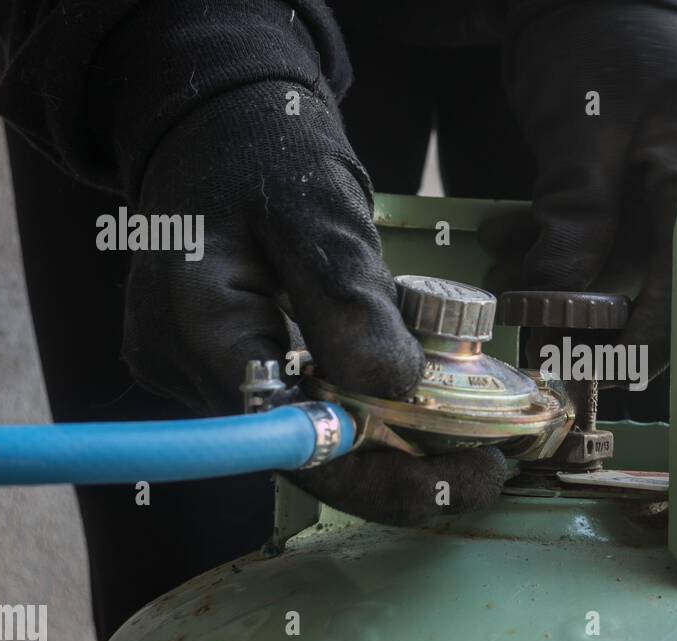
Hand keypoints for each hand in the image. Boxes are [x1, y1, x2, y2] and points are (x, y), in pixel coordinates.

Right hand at [122, 80, 504, 524]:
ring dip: (390, 444)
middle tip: (488, 473)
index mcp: (199, 323)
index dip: (379, 473)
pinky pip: (305, 406)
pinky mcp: (233, 368)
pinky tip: (424, 407)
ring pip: (308, 434)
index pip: (289, 434)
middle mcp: (188, 367)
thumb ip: (348, 298)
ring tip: (473, 443)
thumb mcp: (316, 210)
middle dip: (400, 473)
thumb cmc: (264, 152)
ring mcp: (206, 373)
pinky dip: (367, 409)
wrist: (220, 130)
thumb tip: (397, 387)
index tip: (463, 475)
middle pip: (301, 452)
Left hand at [486, 0, 676, 383]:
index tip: (616, 369)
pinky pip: (621, 227)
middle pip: (666, 270)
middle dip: (594, 303)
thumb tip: (551, 300)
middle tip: (533, 325)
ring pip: (636, 253)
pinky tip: (514, 240)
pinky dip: (569, 239)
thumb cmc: (599, 40)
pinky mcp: (662, 179)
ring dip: (569, 271)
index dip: (661, 328)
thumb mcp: (578, 126)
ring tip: (504, 275)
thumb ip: (573, 213)